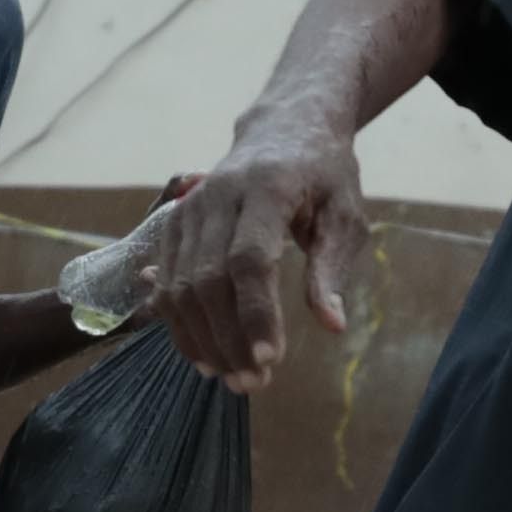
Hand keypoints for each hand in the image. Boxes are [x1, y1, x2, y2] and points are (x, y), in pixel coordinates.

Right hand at [146, 121, 366, 394]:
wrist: (283, 127)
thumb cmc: (323, 175)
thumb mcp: (345, 215)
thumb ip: (331, 270)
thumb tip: (331, 326)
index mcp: (265, 188)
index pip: (248, 260)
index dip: (255, 313)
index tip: (271, 360)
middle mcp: (216, 196)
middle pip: (208, 279)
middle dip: (229, 338)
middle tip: (255, 383)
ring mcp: (188, 209)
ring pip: (180, 286)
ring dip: (203, 340)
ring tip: (233, 378)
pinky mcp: (173, 223)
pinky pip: (166, 282)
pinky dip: (181, 324)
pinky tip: (205, 356)